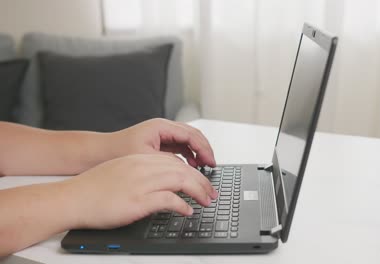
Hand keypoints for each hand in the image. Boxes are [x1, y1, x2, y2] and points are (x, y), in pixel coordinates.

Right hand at [63, 153, 217, 228]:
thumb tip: (160, 183)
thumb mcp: (121, 171)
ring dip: (198, 191)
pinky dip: (182, 205)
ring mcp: (141, 182)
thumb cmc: (92, 188)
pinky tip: (187, 210)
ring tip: (207, 200)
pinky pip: (169, 199)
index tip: (201, 181)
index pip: (174, 161)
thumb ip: (141, 173)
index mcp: (139, 159)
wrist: (72, 198)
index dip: (191, 171)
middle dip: (201, 181)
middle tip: (211, 192)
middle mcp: (142, 167)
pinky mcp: (138, 200)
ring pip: (181, 180)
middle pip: (182, 169)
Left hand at [111, 118, 215, 167]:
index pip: (191, 135)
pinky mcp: (158, 143)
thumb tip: (187, 169)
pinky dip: (188, 156)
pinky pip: (180, 147)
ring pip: (188, 141)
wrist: (96, 154)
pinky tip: (191, 166)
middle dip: (205, 150)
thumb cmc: (116, 152)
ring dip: (198, 153)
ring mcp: (161, 135)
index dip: (204, 149)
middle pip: (193, 135)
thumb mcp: (145, 158)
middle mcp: (163, 128)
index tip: (210, 162)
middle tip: (212, 165)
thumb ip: (169, 162)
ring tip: (204, 167)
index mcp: (161, 127)